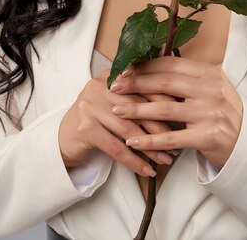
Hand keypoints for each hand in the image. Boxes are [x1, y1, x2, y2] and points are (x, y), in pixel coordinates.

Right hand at [58, 68, 179, 176]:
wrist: (64, 137)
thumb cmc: (98, 116)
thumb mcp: (116, 99)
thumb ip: (138, 92)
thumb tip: (175, 91)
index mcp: (111, 75)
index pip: (143, 83)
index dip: (164, 97)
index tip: (183, 111)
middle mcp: (99, 86)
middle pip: (137, 106)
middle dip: (161, 125)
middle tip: (178, 139)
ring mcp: (90, 106)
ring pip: (129, 129)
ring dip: (151, 147)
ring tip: (167, 158)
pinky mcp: (85, 128)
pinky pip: (116, 147)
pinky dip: (134, 161)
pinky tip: (148, 170)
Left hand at [111, 56, 243, 169]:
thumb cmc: (222, 112)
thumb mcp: (211, 87)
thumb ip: (187, 77)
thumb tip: (152, 64)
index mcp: (210, 73)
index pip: (171, 65)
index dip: (145, 66)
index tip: (125, 69)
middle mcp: (211, 90)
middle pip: (164, 83)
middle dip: (136, 83)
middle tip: (114, 86)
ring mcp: (209, 113)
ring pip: (165, 109)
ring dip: (137, 109)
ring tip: (116, 110)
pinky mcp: (207, 137)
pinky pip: (171, 139)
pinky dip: (149, 140)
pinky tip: (132, 141)